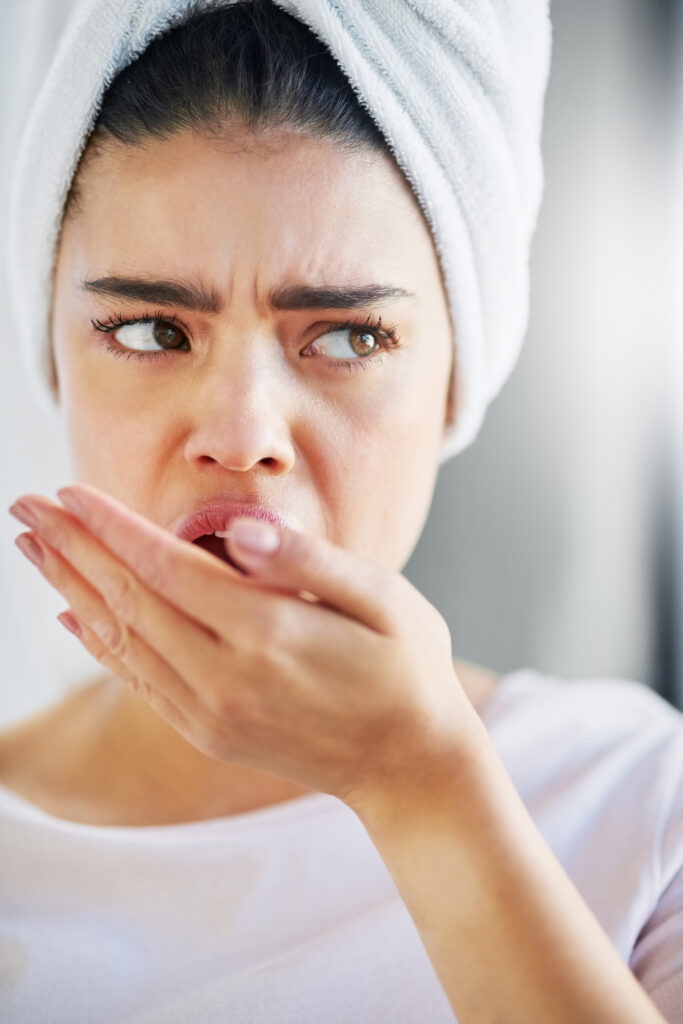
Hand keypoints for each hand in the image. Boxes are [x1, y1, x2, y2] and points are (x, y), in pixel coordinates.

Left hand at [8, 484, 474, 808]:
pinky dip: (97, 644)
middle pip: (128, 600)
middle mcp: (226, 677)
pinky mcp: (207, 732)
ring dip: (70, 588)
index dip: (111, 527)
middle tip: (24, 506)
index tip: (68, 492)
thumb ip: (310, 561)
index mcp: (268, 634)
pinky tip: (71, 615)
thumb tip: (241, 530)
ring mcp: (211, 712)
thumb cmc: (407, 669)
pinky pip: (136, 682)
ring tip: (33, 547)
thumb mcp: (385, 599)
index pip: (166, 568)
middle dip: (71, 548)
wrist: (409, 766)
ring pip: (122, 641)